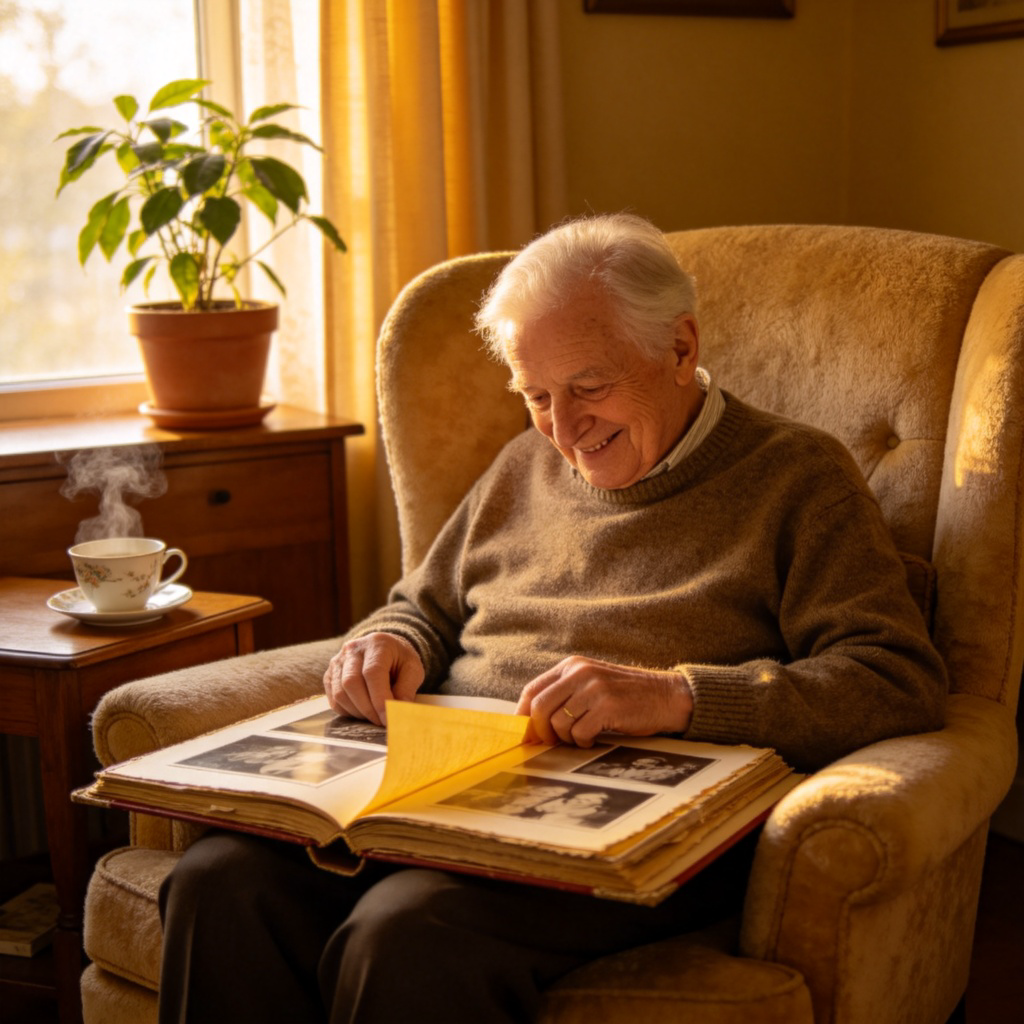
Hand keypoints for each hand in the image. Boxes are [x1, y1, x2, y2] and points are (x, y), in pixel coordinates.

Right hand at [323, 632, 424, 724]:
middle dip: (368, 709)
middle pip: (351, 683)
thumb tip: (397, 713)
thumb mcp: (412, 669)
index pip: (373, 673)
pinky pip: (333, 700)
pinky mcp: (329, 675)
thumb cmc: (399, 660)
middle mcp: (353, 649)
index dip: (379, 699)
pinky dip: (348, 711)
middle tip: (382, 722)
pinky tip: (363, 712)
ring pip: (340, 693)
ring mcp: (338, 662)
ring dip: (358, 712)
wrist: (384, 649)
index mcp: (377, 644)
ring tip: (374, 717)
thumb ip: (406, 689)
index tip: (388, 719)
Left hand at [515, 656, 692, 746]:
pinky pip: (579, 733)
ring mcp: (594, 689)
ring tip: (582, 736)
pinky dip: (583, 742)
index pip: (532, 690)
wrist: (665, 697)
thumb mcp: (591, 685)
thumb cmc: (626, 696)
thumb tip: (531, 723)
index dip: (523, 715)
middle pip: (539, 708)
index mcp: (572, 666)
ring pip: (558, 723)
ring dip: (567, 739)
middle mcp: (580, 673)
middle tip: (552, 742)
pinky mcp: (607, 706)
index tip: (525, 733)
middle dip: (541, 732)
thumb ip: (564, 695)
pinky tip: (594, 738)